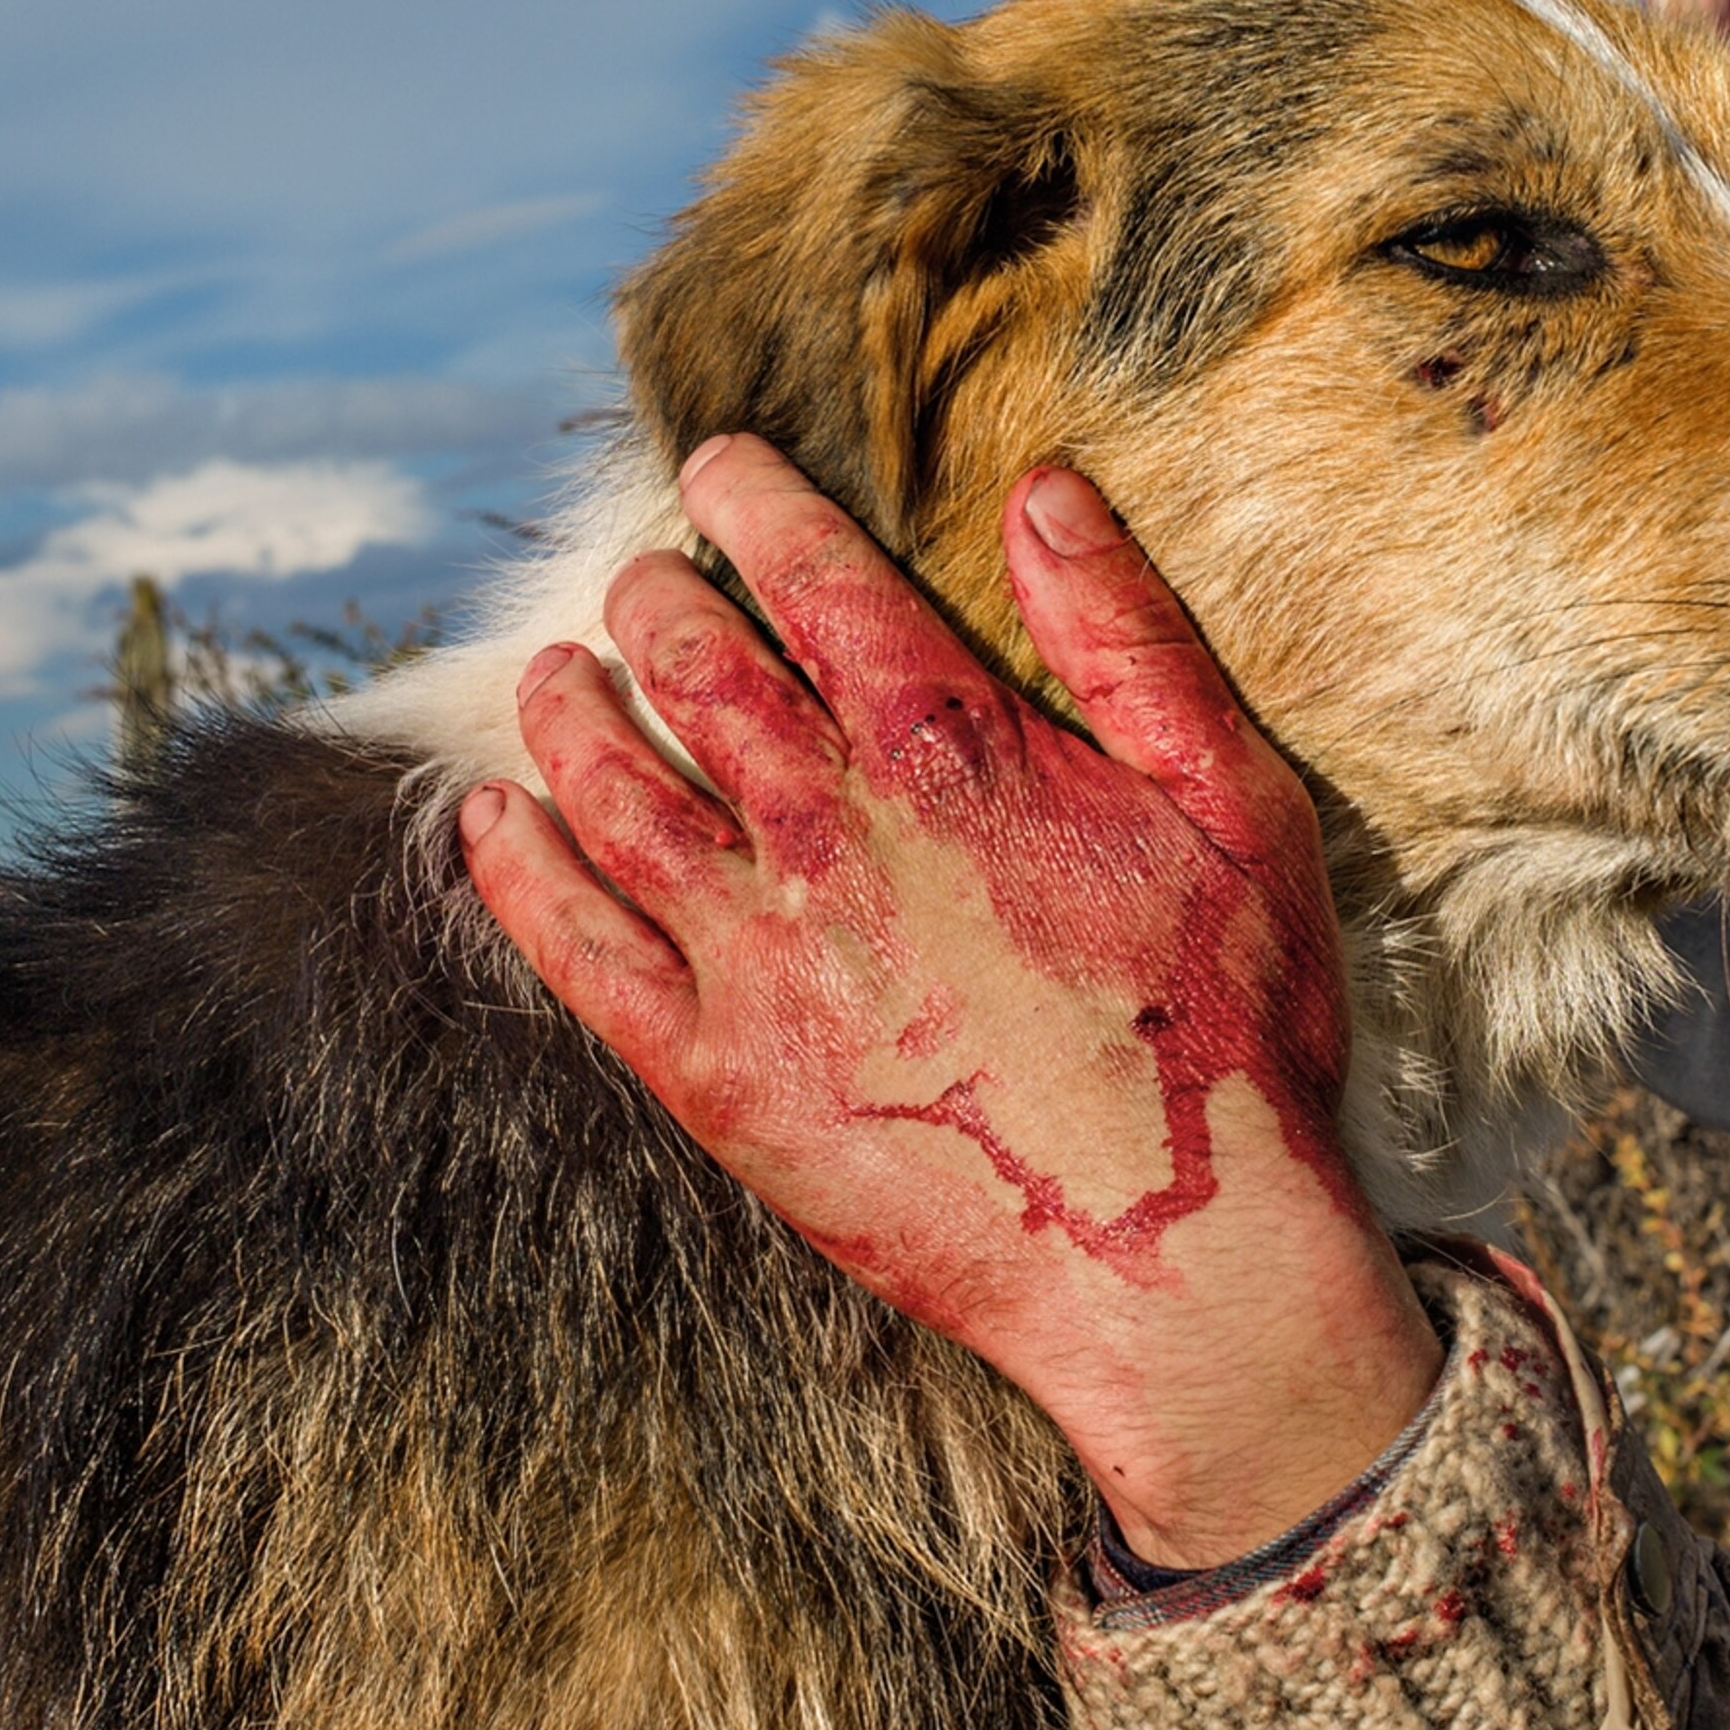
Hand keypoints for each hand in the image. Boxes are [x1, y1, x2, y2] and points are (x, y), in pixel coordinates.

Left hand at [463, 434, 1439, 1564]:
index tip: (715, 469)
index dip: (756, 508)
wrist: (1176, 1260)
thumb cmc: (1224, 1029)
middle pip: (695, 671)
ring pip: (614, 791)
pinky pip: (576, 952)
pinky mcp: (713, 1074)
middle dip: (656, 601)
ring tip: (554, 674)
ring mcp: (756, 956)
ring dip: (570, 714)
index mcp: (953, 752)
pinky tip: (493, 823)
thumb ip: (1133, 640)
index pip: (819, 583)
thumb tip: (1046, 494)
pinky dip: (519, 873)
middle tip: (643, 578)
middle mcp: (829, 833)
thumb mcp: (1236, 805)